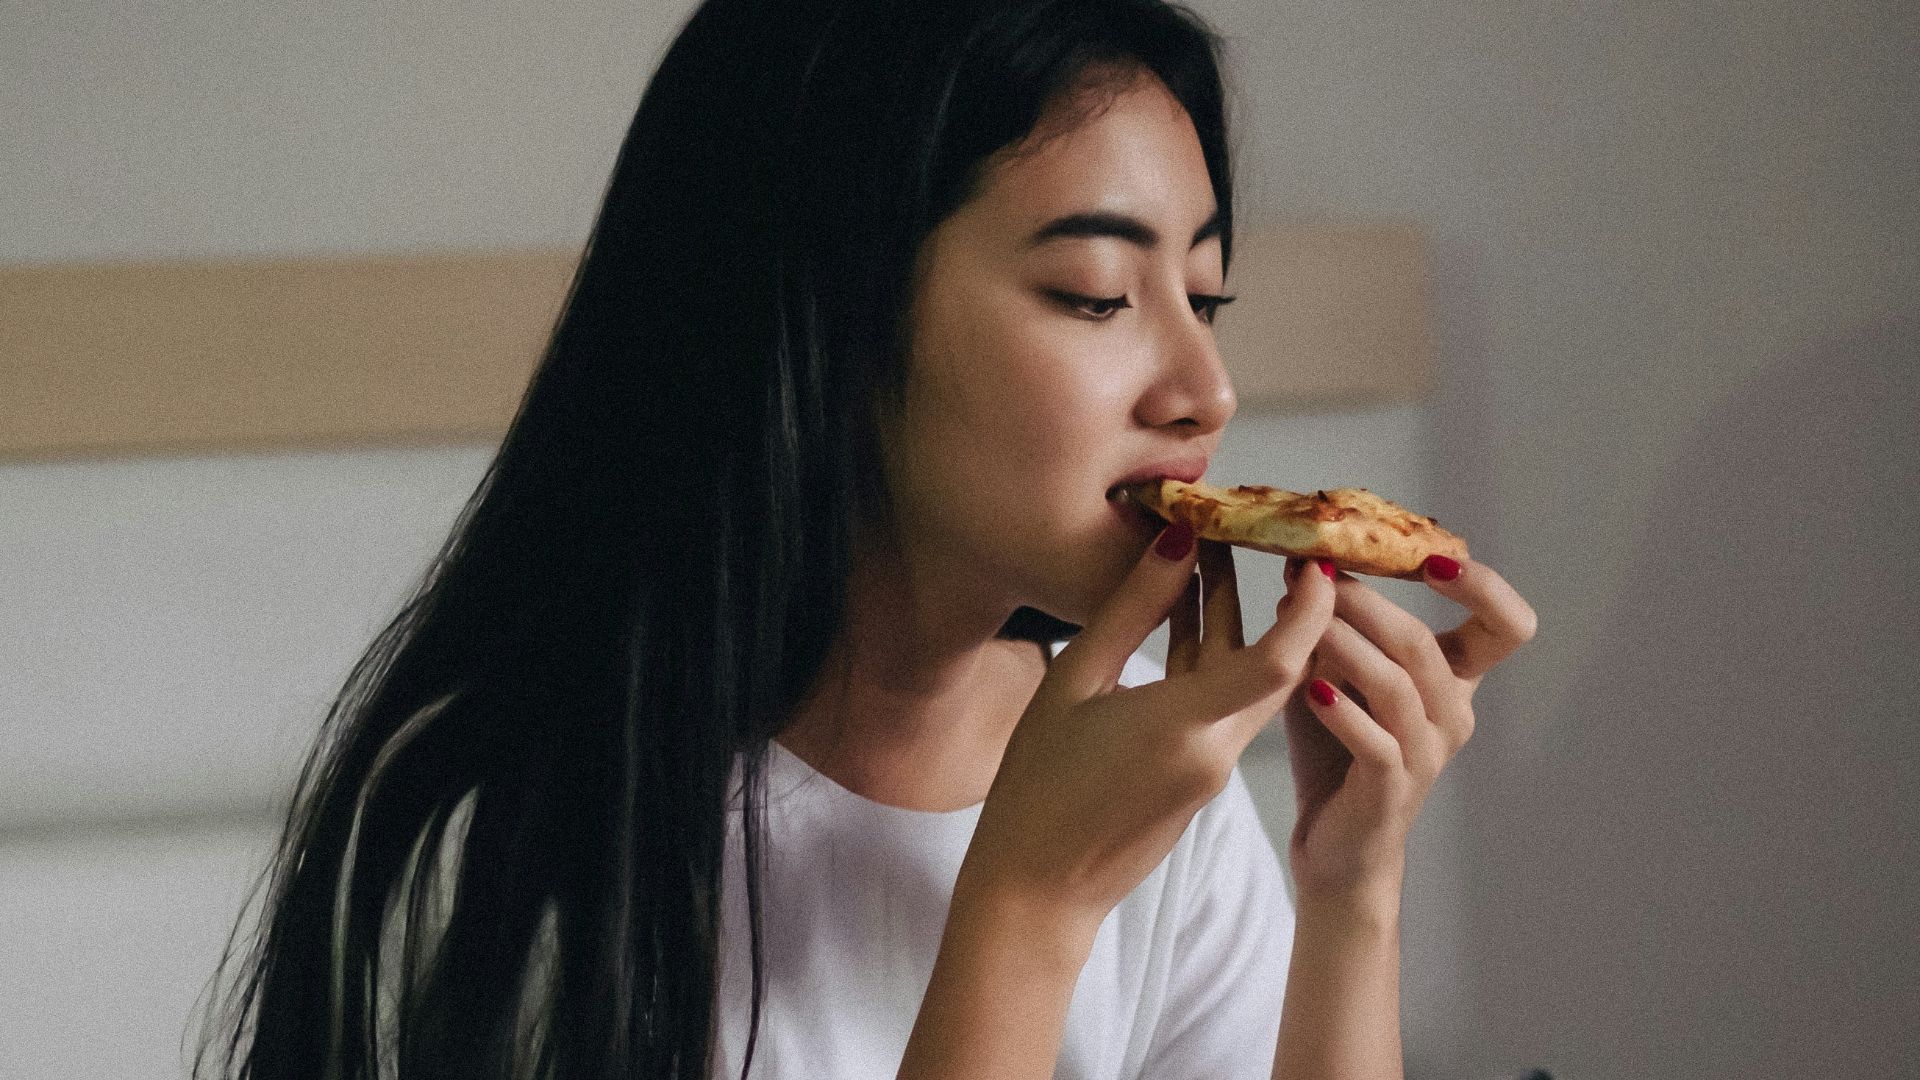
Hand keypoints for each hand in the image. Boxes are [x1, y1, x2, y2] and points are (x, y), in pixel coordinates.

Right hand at [956, 525, 1337, 930]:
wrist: (1037, 888)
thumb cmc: (1038, 788)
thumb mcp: (1072, 684)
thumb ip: (1130, 613)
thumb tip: (1177, 544)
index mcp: (1185, 728)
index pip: (1279, 661)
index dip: (1311, 607)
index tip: (1316, 557)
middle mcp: (1214, 752)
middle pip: (1276, 669)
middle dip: (1280, 602)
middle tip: (1264, 538)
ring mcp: (1211, 772)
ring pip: (1247, 686)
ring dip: (1238, 625)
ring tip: (1207, 560)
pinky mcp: (1199, 782)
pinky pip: (1221, 709)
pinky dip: (1213, 660)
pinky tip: (1182, 620)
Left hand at [1277, 553, 1537, 901]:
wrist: (1337, 844)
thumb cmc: (1339, 751)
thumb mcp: (1338, 675)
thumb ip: (1329, 627)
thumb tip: (1303, 567)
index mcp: (1454, 680)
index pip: (1507, 625)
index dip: (1484, 586)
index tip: (1431, 558)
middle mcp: (1453, 714)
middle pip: (1428, 645)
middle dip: (1372, 604)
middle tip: (1320, 578)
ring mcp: (1427, 754)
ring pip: (1400, 687)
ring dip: (1349, 646)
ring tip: (1307, 623)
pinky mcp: (1393, 790)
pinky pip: (1377, 743)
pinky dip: (1343, 712)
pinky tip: (1311, 689)